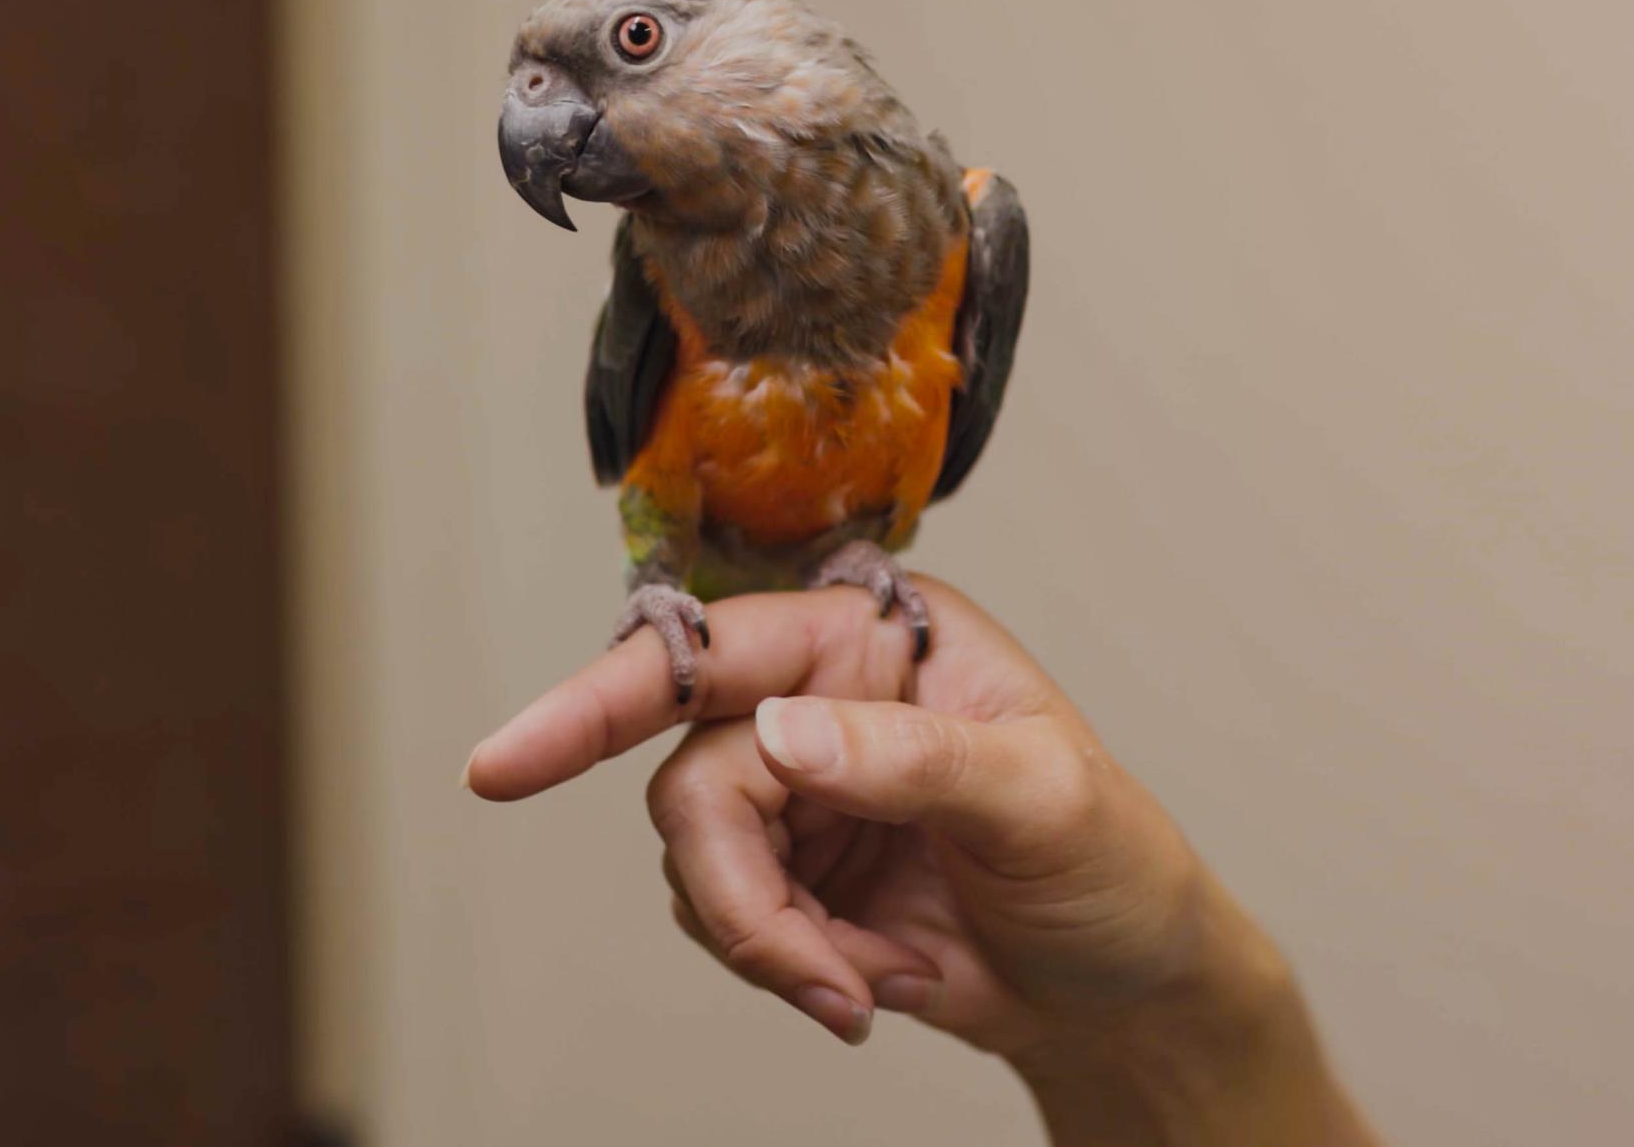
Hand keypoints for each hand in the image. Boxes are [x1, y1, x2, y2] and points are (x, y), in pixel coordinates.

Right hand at [465, 576, 1378, 1146]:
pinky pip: (728, 922)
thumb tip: (780, 731)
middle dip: (743, 897)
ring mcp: (801, 792)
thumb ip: (911, 757)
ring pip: (699, 864)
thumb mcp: (1043, 798)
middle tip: (813, 974)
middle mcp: (821, 701)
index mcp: (876, 641)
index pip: (712, 654)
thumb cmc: (1116, 866)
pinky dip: (788, 971)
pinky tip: (872, 985)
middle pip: (690, 785)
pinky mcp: (794, 878)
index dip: (597, 703)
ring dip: (773, 945)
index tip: (506, 766)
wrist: (1127, 991)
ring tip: (870, 983)